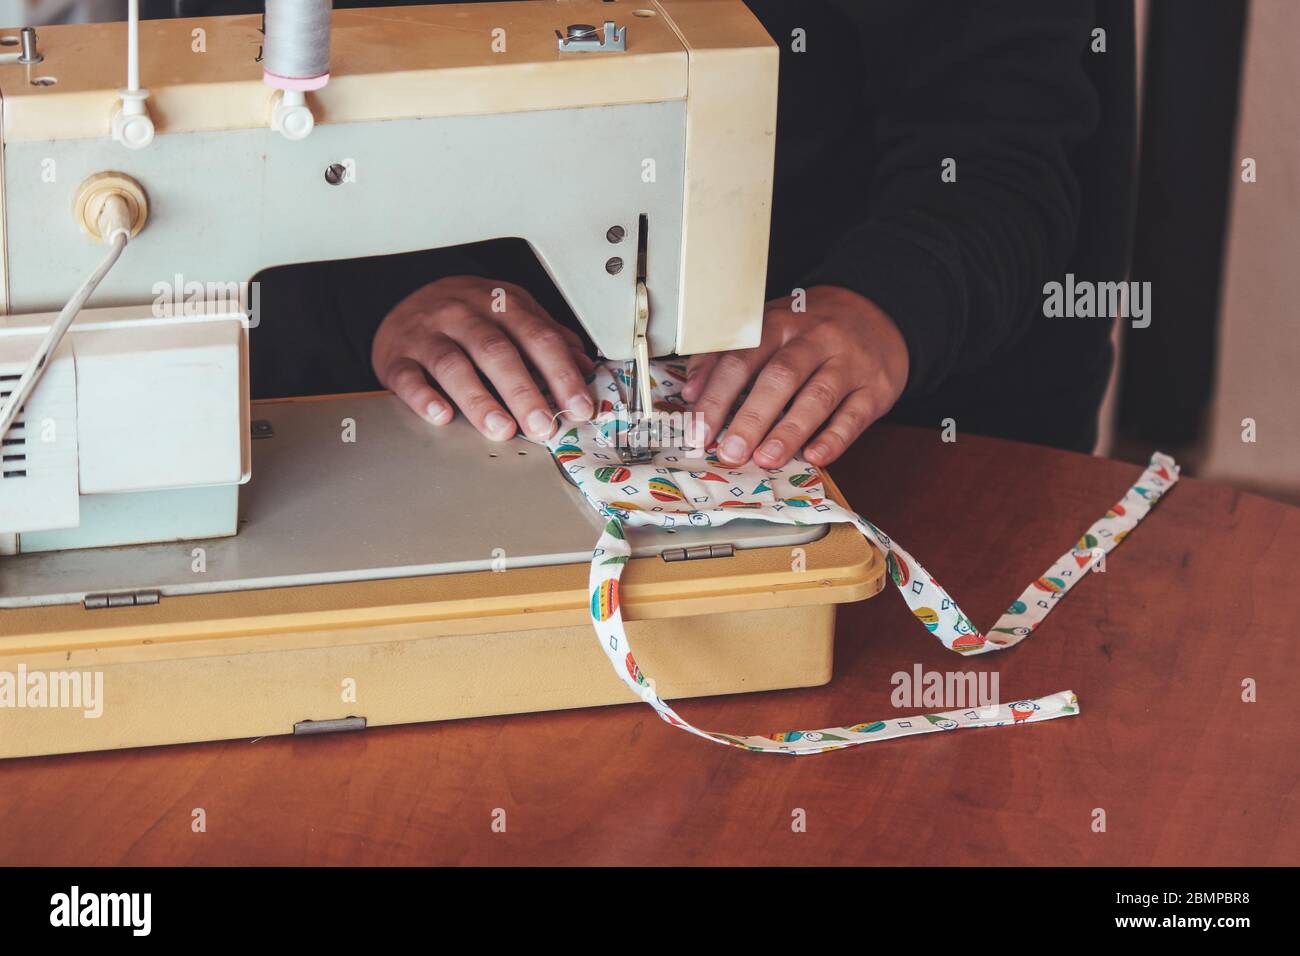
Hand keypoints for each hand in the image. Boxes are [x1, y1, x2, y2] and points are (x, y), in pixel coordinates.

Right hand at [371, 275, 593, 440]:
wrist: (405, 298)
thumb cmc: (467, 315)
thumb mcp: (512, 314)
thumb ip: (547, 339)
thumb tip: (586, 368)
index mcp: (501, 305)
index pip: (538, 338)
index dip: (562, 374)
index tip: (578, 406)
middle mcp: (463, 314)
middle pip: (497, 351)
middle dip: (524, 392)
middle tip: (542, 426)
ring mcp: (427, 334)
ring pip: (453, 364)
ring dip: (480, 400)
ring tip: (501, 428)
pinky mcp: (396, 356)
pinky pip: (408, 377)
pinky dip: (424, 398)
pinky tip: (442, 416)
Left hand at [682, 286, 908, 467]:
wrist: (877, 312)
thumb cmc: (810, 330)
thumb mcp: (768, 328)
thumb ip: (725, 356)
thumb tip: (690, 392)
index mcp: (779, 324)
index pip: (741, 360)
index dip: (717, 396)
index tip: (698, 431)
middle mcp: (814, 340)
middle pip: (779, 378)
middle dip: (750, 418)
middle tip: (729, 452)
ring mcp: (848, 363)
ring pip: (817, 396)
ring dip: (789, 431)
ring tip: (765, 459)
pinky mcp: (875, 387)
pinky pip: (855, 415)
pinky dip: (834, 438)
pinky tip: (815, 456)